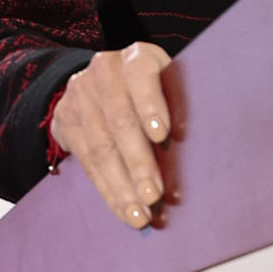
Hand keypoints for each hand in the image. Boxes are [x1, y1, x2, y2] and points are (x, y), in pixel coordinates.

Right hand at [49, 42, 172, 228]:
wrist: (100, 80)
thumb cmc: (154, 87)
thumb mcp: (169, 82)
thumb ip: (180, 104)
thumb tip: (205, 149)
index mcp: (136, 56)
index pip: (141, 75)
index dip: (152, 105)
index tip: (164, 136)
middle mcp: (103, 71)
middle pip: (120, 121)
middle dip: (138, 163)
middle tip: (154, 196)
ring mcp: (80, 95)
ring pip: (100, 147)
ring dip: (122, 187)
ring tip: (140, 215)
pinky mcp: (66, 121)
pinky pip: (87, 162)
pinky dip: (108, 190)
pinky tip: (123, 210)